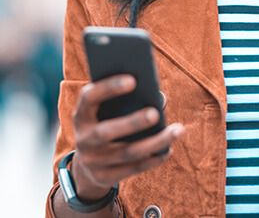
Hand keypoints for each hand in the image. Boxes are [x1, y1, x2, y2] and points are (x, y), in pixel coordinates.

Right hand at [68, 74, 184, 199]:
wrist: (88, 166)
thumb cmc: (106, 125)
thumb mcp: (107, 113)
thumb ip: (126, 102)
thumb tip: (159, 98)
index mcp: (81, 115)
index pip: (89, 97)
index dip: (108, 88)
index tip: (133, 80)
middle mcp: (83, 139)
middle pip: (105, 132)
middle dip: (132, 122)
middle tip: (155, 113)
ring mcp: (92, 161)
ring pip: (127, 153)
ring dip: (155, 142)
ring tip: (178, 130)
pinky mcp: (104, 177)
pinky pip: (133, 168)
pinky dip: (153, 159)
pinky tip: (168, 149)